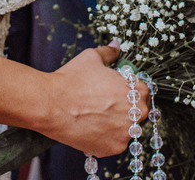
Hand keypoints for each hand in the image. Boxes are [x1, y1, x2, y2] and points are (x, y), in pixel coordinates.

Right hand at [39, 43, 146, 157]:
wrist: (51, 104)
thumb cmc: (72, 80)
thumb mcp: (91, 58)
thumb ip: (108, 52)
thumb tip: (115, 46)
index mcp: (137, 90)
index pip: (143, 91)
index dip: (128, 88)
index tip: (116, 90)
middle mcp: (138, 114)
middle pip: (138, 111)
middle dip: (125, 107)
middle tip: (105, 103)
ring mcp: (126, 134)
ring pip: (127, 128)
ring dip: (117, 123)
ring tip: (96, 115)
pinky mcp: (114, 148)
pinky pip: (115, 142)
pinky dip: (106, 136)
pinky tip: (92, 126)